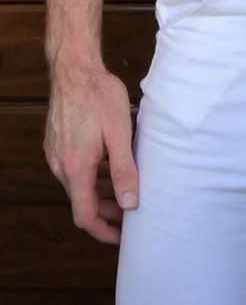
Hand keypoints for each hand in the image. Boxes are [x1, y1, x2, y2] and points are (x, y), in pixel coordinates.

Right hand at [44, 68, 138, 243]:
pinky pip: (72, 168)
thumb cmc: (99, 96)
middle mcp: (60, 165)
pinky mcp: (55, 142)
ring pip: (77, 184)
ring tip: (124, 187)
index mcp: (76, 168)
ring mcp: (55, 153)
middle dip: (105, 211)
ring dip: (99, 191)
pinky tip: (109, 164)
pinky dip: (90, 174)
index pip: (84, 216)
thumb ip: (124, 170)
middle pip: (81, 201)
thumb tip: (130, 203)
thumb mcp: (119, 134)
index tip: (120, 236)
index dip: (103, 231)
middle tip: (130, 210)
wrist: (74, 68)